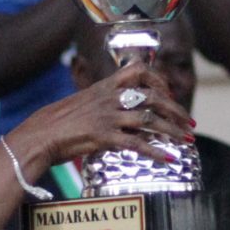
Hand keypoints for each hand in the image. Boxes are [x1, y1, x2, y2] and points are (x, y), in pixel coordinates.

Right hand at [3, 65, 192, 181]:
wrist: (40, 134)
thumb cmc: (60, 121)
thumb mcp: (84, 100)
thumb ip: (105, 99)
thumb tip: (123, 105)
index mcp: (105, 85)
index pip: (139, 70)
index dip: (159, 79)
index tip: (169, 93)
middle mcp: (110, 98)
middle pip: (152, 97)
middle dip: (175, 109)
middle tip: (188, 122)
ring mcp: (108, 117)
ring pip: (149, 120)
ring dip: (172, 130)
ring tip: (186, 140)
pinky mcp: (104, 137)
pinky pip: (136, 144)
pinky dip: (156, 152)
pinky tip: (168, 159)